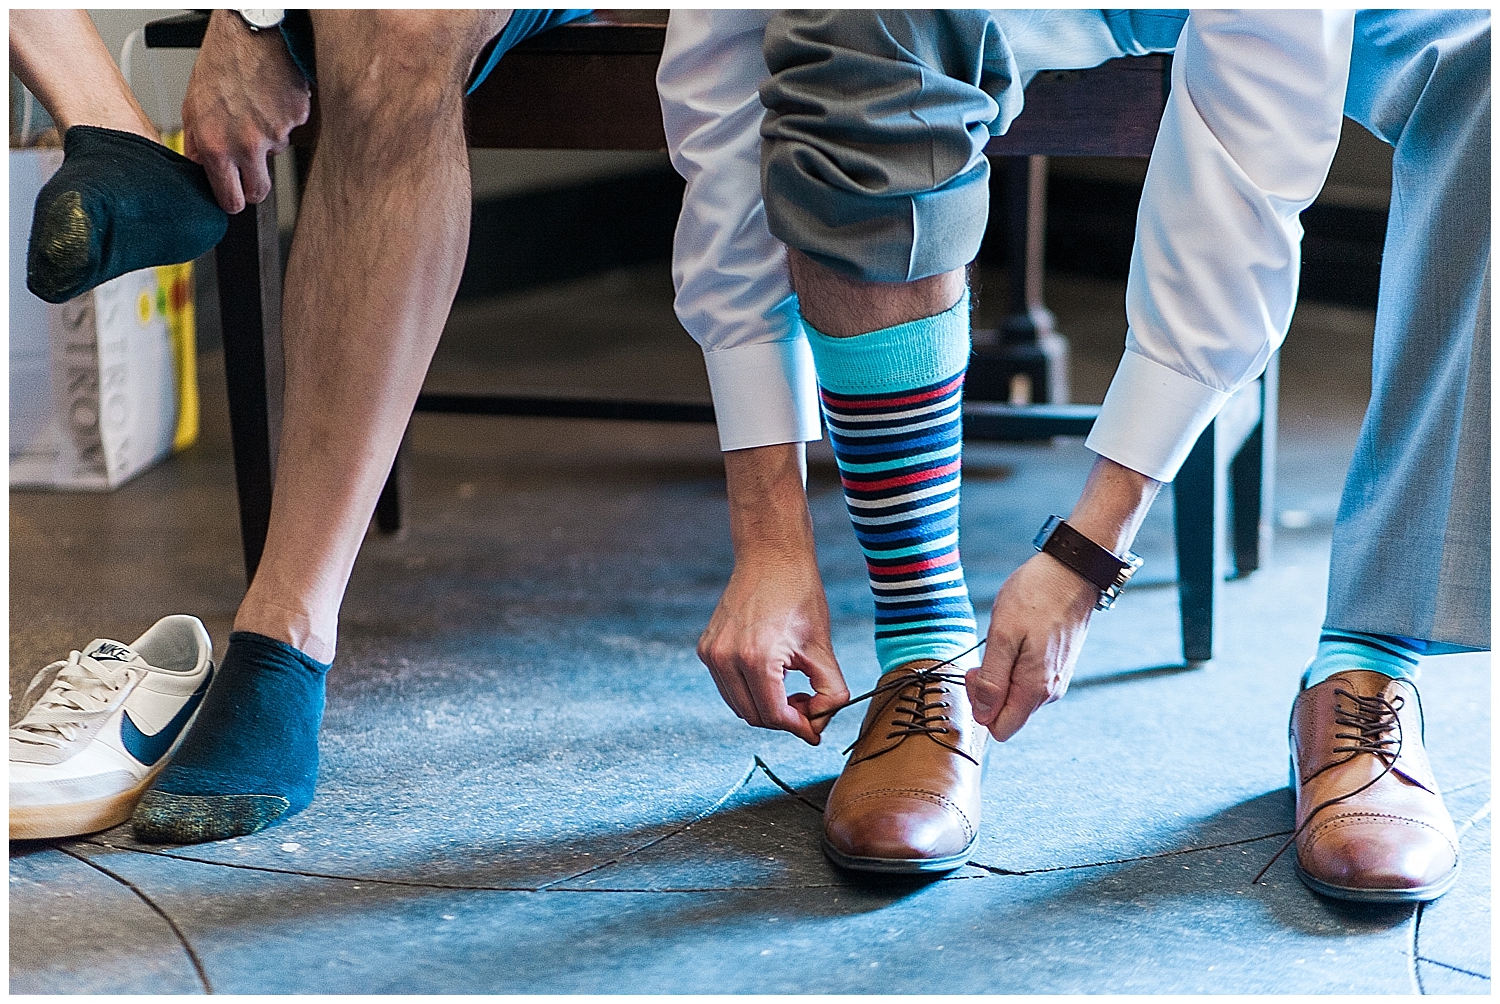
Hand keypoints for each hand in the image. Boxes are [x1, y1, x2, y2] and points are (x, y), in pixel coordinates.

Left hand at [182, 10, 310, 212]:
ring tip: (256, 108)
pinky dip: (284, 120)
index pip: (229, 200)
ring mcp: (276, 134)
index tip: (233, 197)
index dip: (232, 200)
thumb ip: (198, 144)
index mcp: (216, 145)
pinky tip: (272, 98)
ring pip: (275, 156)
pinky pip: (292, 132)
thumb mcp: (194, 105)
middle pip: (258, 192)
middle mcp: (246, 145)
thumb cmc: (222, 63)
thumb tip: (201, 168)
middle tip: (250, 167)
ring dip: (268, 141)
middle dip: (254, 184)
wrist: (253, 32)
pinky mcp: (299, 121)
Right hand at [698, 442, 848, 743]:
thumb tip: (816, 730)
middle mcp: (727, 659)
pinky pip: (728, 688)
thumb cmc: (800, 597)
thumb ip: (829, 693)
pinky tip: (773, 676)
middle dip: (784, 720)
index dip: (799, 728)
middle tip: (808, 704)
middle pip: (755, 717)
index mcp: (757, 659)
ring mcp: (712, 654)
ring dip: (766, 709)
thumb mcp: (823, 648)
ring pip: (739, 706)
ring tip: (792, 691)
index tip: (816, 728)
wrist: (771, 557)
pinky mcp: (707, 649)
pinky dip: (750, 692)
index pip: (775, 717)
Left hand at [966, 454, 1162, 740]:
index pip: (1000, 729)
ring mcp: (1056, 678)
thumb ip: (992, 679)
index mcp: (1036, 689)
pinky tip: (1017, 638)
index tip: (977, 671)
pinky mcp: (1057, 665)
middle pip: (1007, 714)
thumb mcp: (1003, 634)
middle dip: (988, 690)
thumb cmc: (1036, 596)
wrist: (1073, 570)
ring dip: (1001, 675)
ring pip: (1016, 696)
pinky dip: (1014, 665)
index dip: (979, 707)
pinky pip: (1027, 680)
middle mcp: (1050, 691)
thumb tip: (983, 717)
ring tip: (1004, 639)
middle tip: (986, 652)